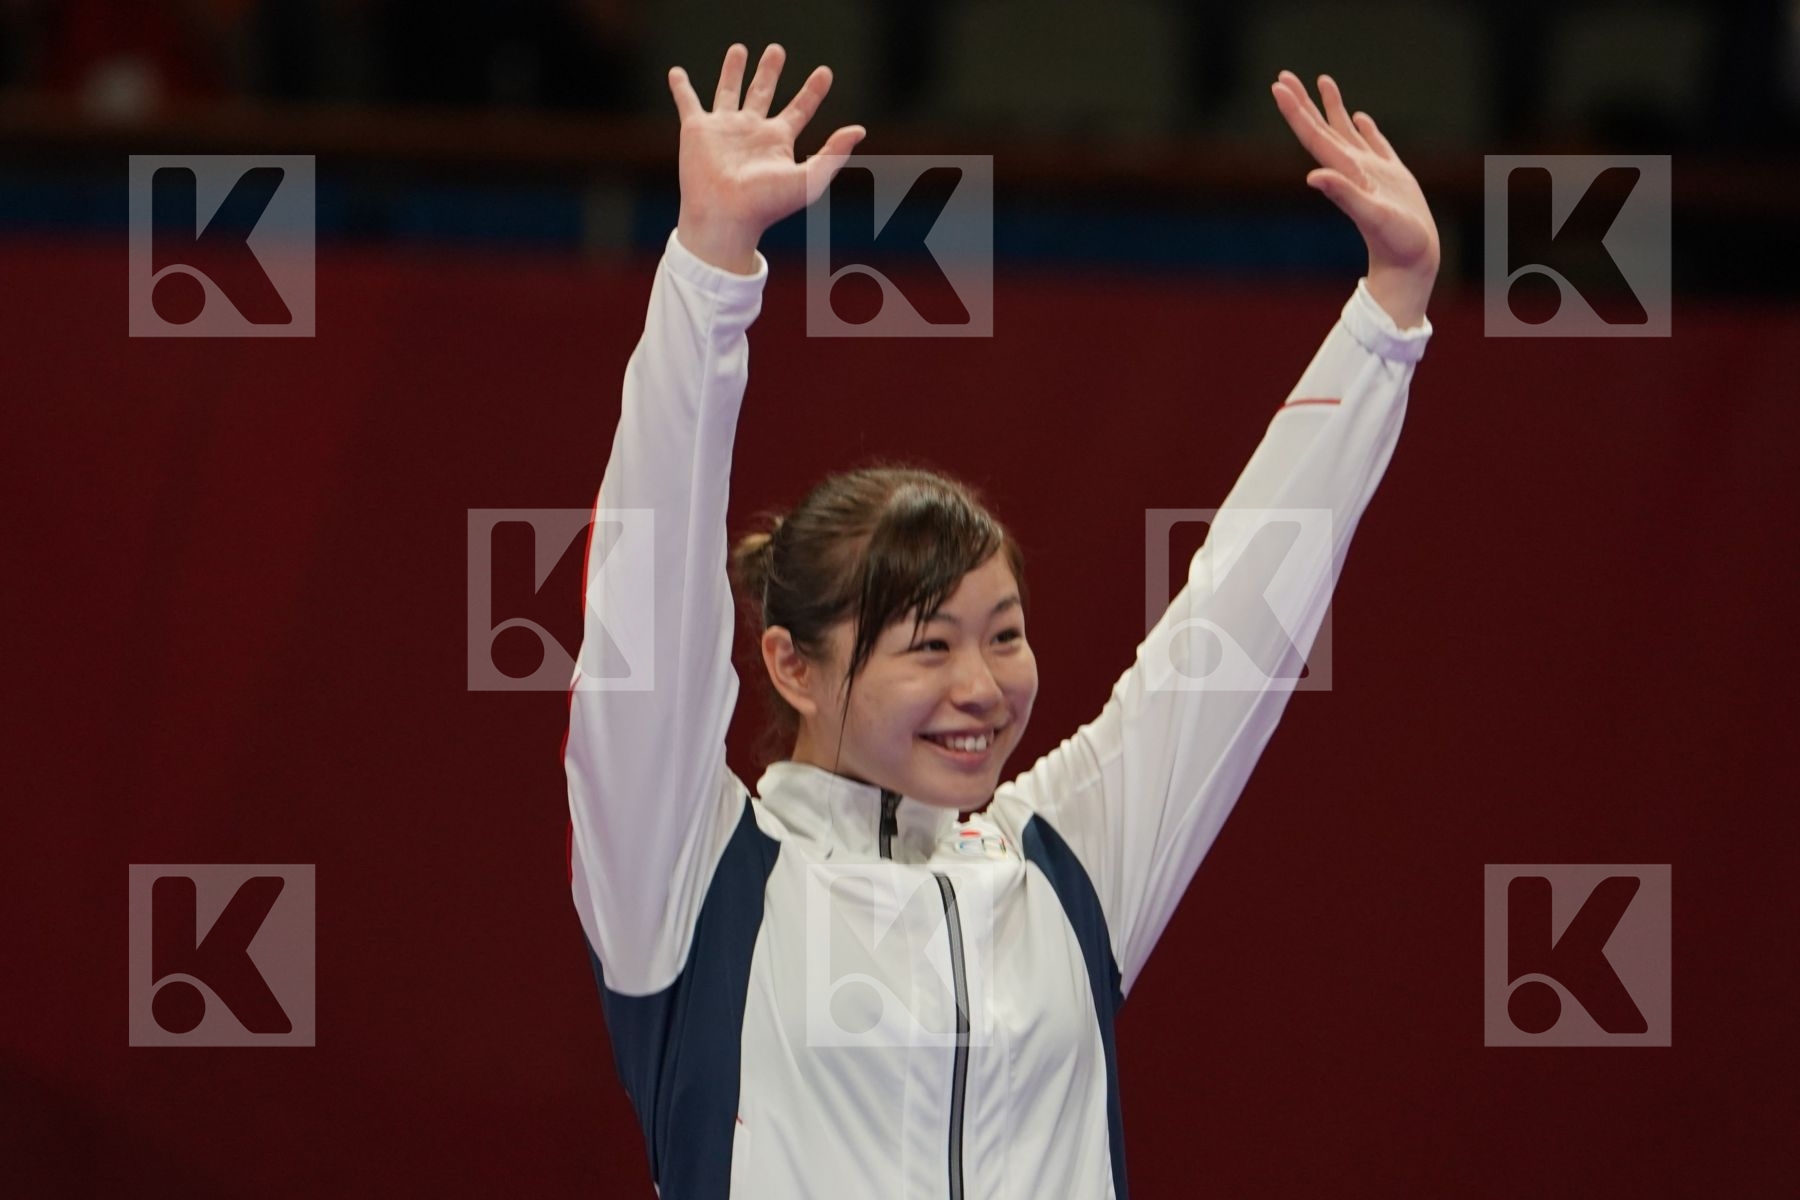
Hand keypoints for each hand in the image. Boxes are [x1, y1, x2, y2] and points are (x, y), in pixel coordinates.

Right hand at [668, 43, 866, 273]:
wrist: (725, 217)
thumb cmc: (766, 205)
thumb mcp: (809, 179)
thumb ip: (833, 154)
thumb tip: (859, 130)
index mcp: (778, 141)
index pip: (800, 109)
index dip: (813, 91)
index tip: (825, 72)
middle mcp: (751, 132)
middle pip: (763, 92)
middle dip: (770, 71)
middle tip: (777, 50)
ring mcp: (723, 129)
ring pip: (728, 91)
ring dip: (733, 70)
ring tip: (739, 49)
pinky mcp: (696, 130)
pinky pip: (687, 102)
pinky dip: (681, 87)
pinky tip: (676, 72)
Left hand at [1271, 71, 1439, 326]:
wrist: (1412, 264)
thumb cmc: (1396, 243)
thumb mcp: (1371, 216)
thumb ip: (1344, 194)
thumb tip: (1313, 175)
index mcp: (1345, 173)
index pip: (1313, 136)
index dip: (1296, 111)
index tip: (1278, 86)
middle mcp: (1353, 169)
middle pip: (1321, 129)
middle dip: (1303, 102)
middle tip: (1283, 77)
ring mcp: (1373, 172)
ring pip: (1347, 131)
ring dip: (1333, 107)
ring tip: (1323, 80)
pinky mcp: (1394, 178)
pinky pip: (1376, 145)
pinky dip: (1367, 128)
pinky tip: (1360, 117)